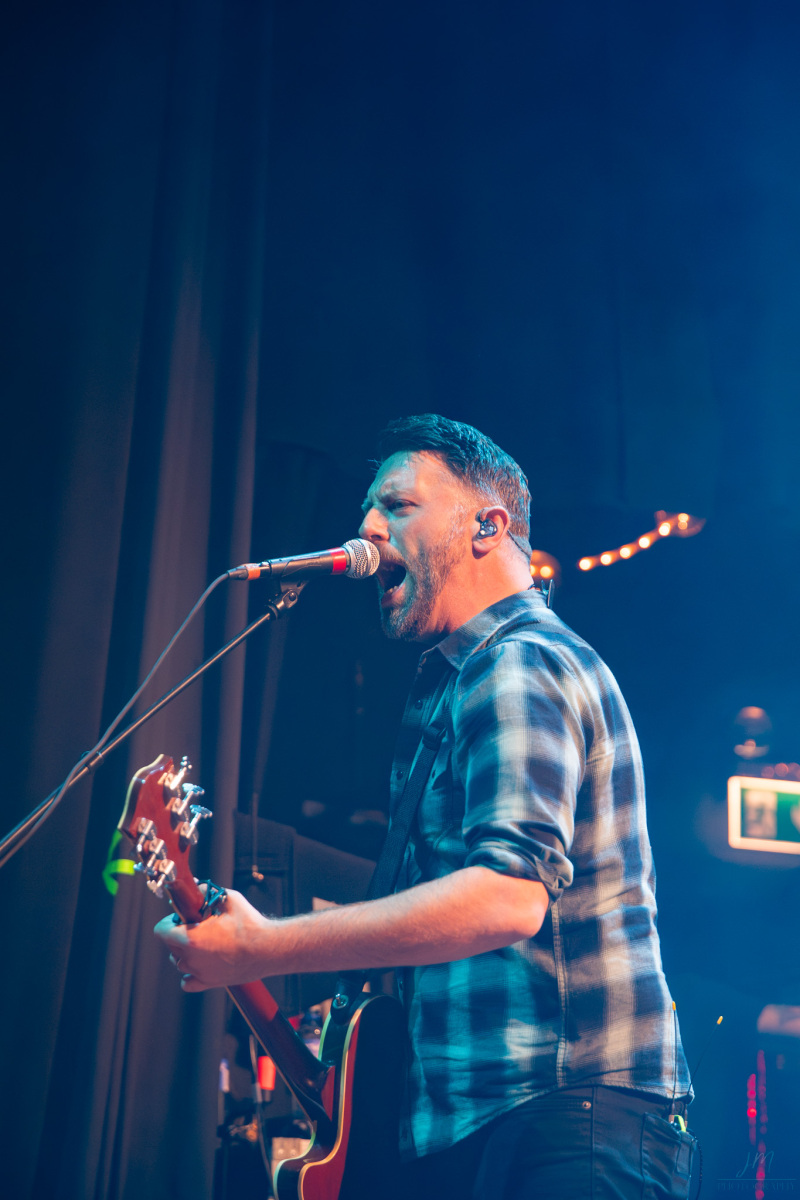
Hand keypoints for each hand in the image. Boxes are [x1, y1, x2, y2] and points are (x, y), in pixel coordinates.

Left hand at [153, 887, 270, 991]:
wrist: (268, 950)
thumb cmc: (250, 925)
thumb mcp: (229, 899)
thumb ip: (207, 892)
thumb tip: (195, 886)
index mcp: (190, 938)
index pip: (161, 931)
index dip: (169, 921)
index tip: (182, 917)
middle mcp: (190, 958)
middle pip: (170, 945)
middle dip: (180, 934)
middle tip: (199, 926)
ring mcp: (198, 973)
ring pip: (179, 962)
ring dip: (186, 952)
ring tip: (206, 943)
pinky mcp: (208, 983)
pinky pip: (188, 982)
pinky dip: (191, 973)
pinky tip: (202, 963)